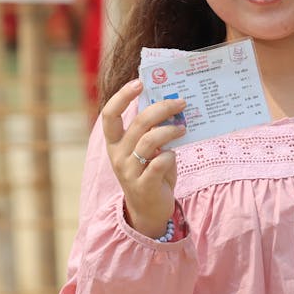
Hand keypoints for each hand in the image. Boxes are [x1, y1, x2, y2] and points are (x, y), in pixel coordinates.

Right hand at [101, 79, 186, 238]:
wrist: (150, 210)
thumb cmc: (151, 172)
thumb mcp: (147, 149)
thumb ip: (153, 130)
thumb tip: (172, 104)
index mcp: (115, 142)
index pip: (110, 114)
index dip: (122, 96)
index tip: (139, 83)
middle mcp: (117, 154)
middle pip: (139, 123)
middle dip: (162, 108)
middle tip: (181, 103)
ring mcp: (129, 171)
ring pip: (150, 141)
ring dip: (170, 130)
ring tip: (183, 128)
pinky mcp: (144, 185)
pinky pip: (160, 162)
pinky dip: (170, 156)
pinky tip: (174, 155)